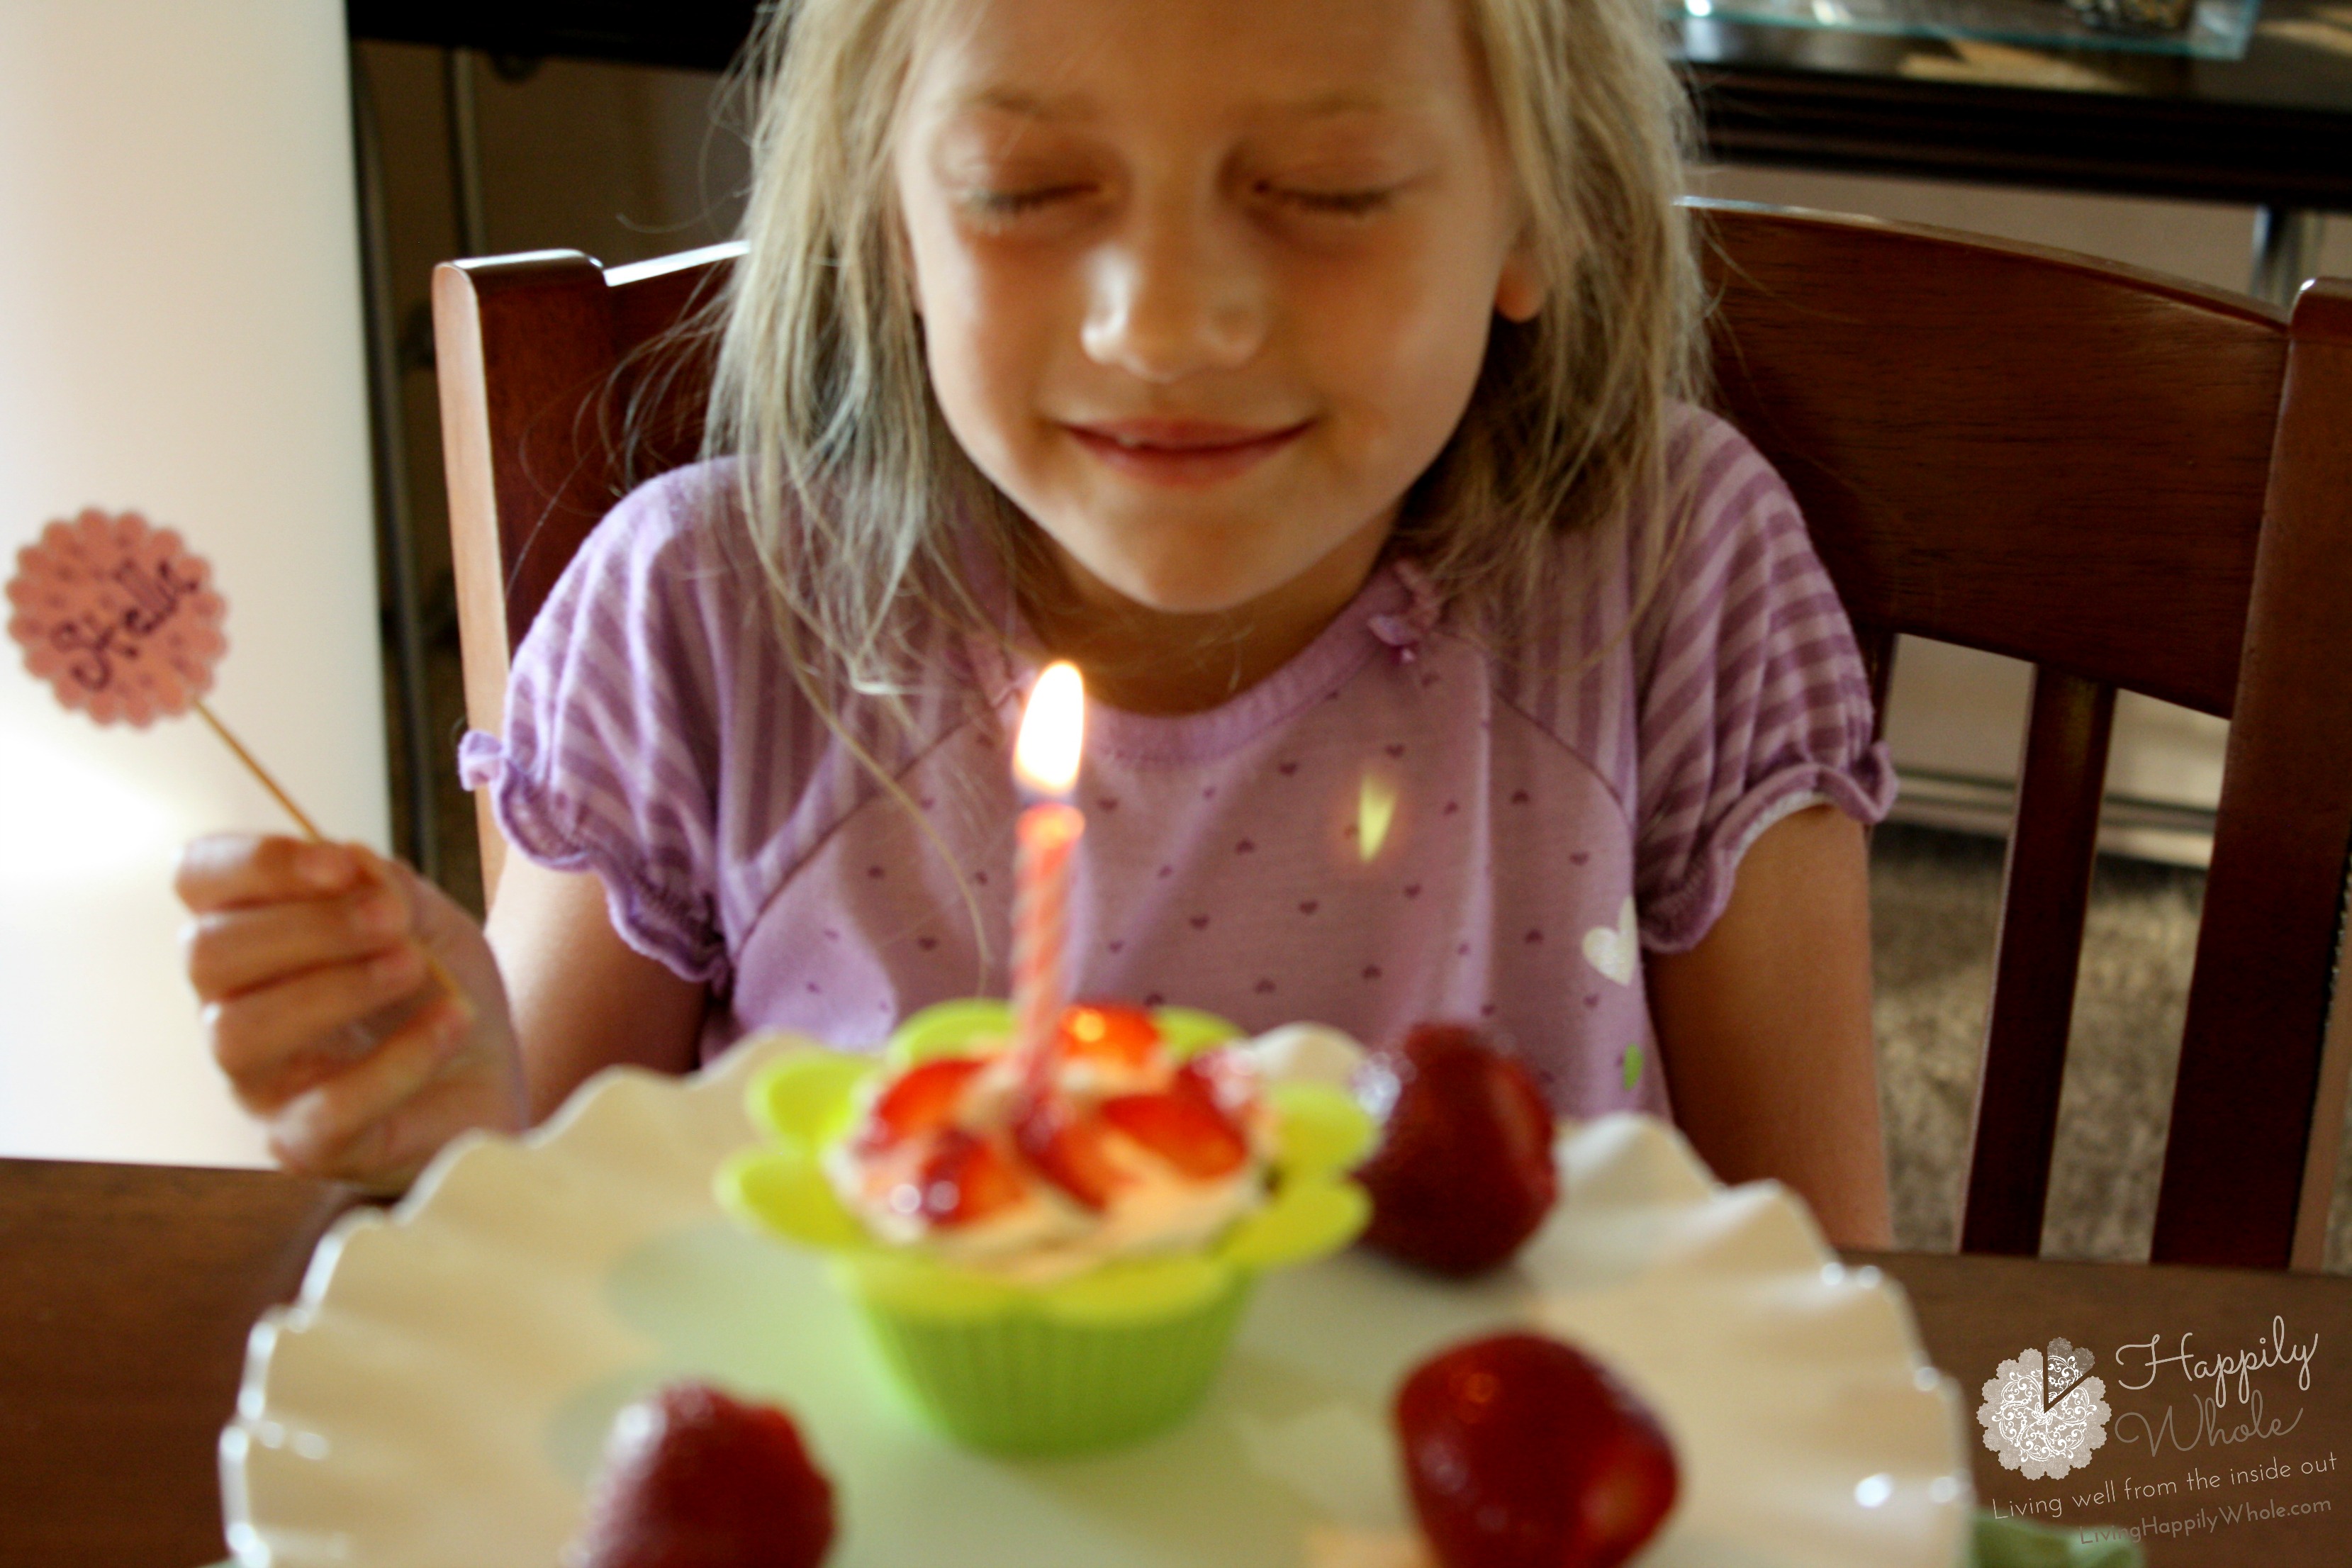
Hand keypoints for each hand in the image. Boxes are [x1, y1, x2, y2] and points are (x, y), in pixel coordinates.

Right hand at [175, 834, 526, 1190]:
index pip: (198, 880)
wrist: (495, 1076)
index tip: (339, 864)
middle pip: (209, 954)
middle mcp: (233, 1007)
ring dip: (335, 988)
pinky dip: (397, 1059)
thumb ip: (390, 888)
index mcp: (251, 936)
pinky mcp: (304, 1144)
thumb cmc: (439, 990)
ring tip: (413, 967)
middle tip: (393, 921)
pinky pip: (326, 1109)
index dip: (254, 863)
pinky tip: (452, 1021)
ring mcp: (260, 1082)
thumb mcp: (430, 921)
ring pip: (238, 1032)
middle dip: (306, 927)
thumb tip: (351, 860)